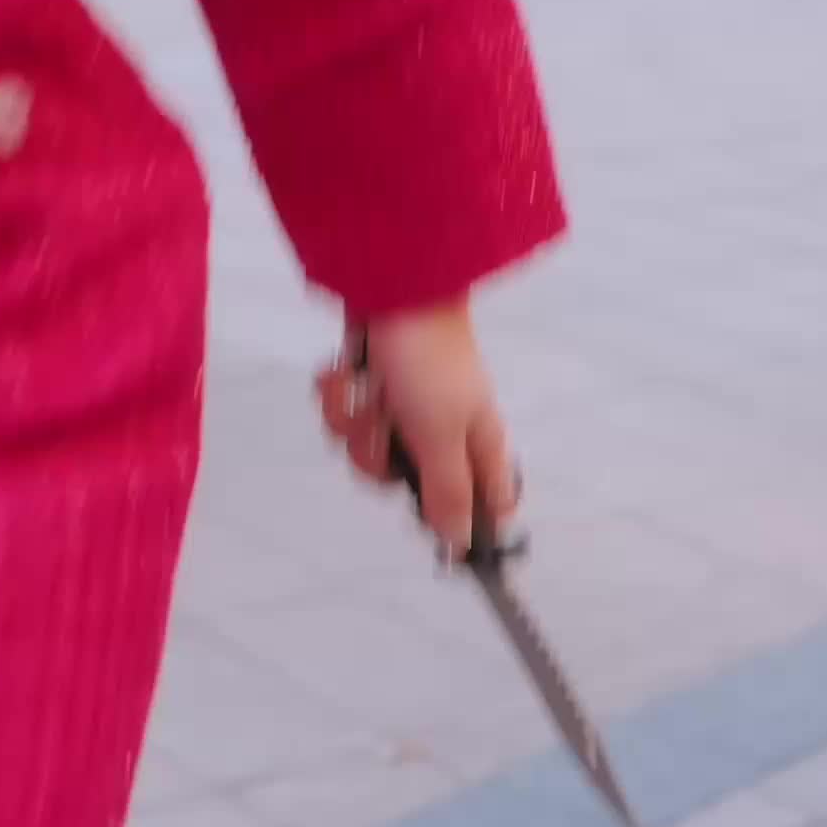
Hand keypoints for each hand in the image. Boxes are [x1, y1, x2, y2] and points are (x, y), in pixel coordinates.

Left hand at [316, 300, 518, 551]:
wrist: (391, 283)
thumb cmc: (427, 358)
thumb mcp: (441, 434)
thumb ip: (449, 492)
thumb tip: (461, 544)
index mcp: (477, 443)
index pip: (486, 505)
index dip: (460, 523)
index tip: (433, 530)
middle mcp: (443, 429)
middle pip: (404, 484)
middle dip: (379, 457)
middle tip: (386, 427)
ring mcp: (404, 407)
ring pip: (364, 448)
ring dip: (353, 418)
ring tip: (364, 385)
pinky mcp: (372, 384)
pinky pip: (344, 413)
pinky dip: (340, 392)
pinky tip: (348, 369)